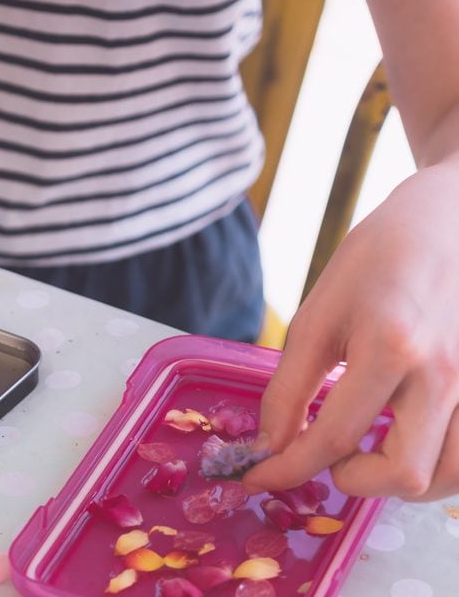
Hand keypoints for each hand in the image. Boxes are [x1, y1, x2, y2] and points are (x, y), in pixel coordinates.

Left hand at [243, 161, 458, 500]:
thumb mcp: (319, 314)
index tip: (260, 479)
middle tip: (325, 455)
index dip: (288, 469)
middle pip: (402, 475)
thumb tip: (270, 444)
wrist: (452, 218)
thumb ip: (291, 386)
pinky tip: (405, 443)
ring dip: (397, 482)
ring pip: (448, 479)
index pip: (333, 436)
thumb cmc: (378, 259)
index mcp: (392, 346)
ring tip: (366, 453)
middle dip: (350, 479)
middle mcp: (446, 374)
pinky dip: (436, 468)